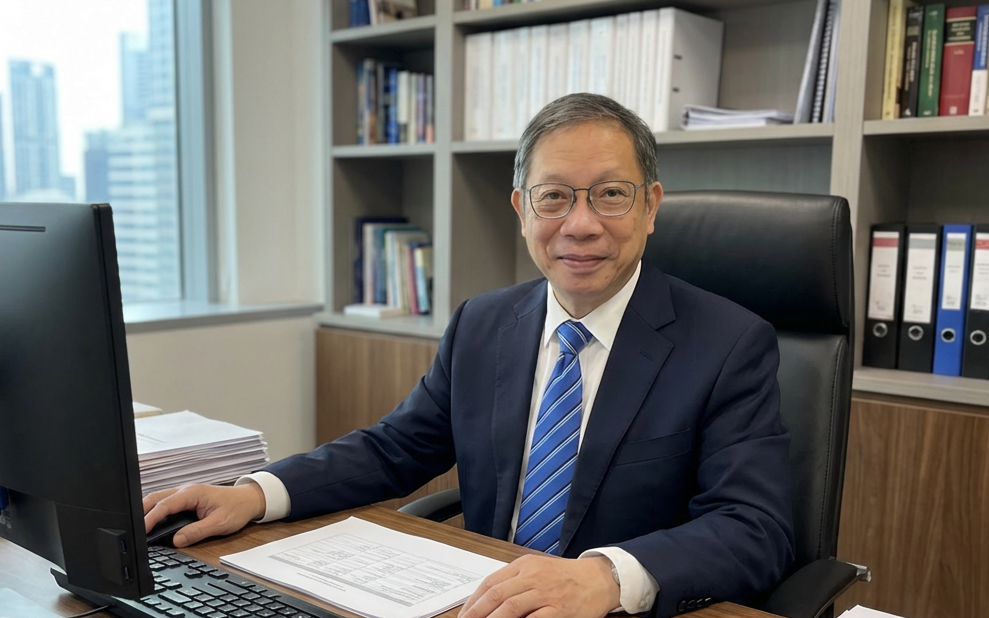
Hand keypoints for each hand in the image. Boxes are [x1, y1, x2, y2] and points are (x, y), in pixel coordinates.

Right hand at [143, 483, 265, 547]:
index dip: (150, 518)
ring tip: (137, 527)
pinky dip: (155, 511)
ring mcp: (185, 493)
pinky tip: (151, 522)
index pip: (165, 505)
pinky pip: (166, 502)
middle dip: (141, 512)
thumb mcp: (219, 524)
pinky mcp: (186, 498)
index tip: (140, 530)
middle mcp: (186, 490)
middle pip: (156, 498)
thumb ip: (197, 532)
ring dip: (147, 510)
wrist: (249, 499)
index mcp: (192, 493)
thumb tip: (176, 540)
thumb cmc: (236, 508)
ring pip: (159, 499)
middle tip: (130, 529)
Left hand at [458, 554, 619, 617]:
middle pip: (497, 595)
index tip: (464, 614)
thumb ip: (516, 581)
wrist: (600, 578)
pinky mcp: (560, 610)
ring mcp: (546, 593)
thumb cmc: (567, 576)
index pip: (491, 582)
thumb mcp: (538, 569)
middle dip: (477, 613)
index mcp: (525, 565)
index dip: (474, 601)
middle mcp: (533, 577)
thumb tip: (489, 600)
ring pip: (511, 608)